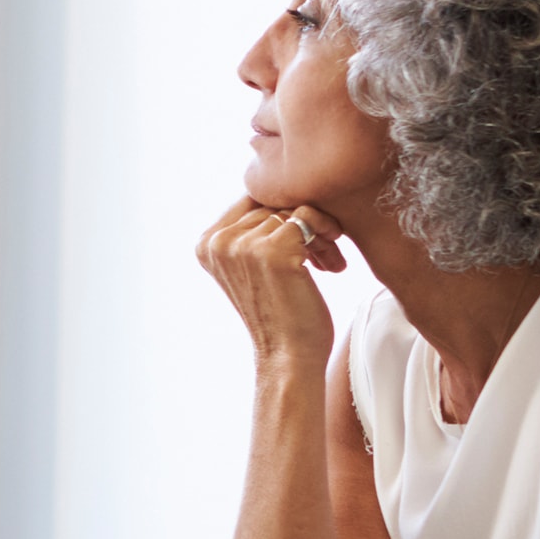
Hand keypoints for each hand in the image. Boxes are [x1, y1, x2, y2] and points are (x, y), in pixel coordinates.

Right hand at [196, 197, 345, 365]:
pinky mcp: (272, 250)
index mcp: (206, 244)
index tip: (303, 243)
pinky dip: (326, 233)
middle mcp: (217, 242)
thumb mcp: (255, 267)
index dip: (280, 215)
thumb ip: (253, 228)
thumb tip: (279, 181)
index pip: (250, 200)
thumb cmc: (280, 314)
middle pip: (271, 203)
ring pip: (292, 210)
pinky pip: (307, 216)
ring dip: (318, 235)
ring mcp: (242, 245)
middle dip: (302, 226)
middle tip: (323, 256)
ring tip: (328, 263)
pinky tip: (333, 264)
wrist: (290, 358)